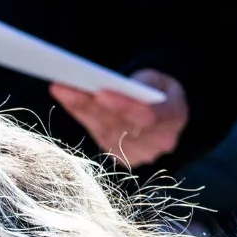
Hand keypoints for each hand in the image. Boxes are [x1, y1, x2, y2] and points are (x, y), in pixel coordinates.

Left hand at [50, 70, 186, 165]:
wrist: (164, 110)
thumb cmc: (158, 89)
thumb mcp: (157, 78)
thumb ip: (139, 84)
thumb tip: (103, 85)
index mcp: (175, 118)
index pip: (149, 116)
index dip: (123, 106)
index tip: (100, 93)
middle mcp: (159, 141)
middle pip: (119, 125)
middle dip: (91, 105)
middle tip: (66, 87)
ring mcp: (140, 154)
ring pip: (104, 131)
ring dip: (80, 109)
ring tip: (61, 88)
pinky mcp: (121, 157)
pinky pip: (97, 135)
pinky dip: (81, 115)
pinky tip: (66, 98)